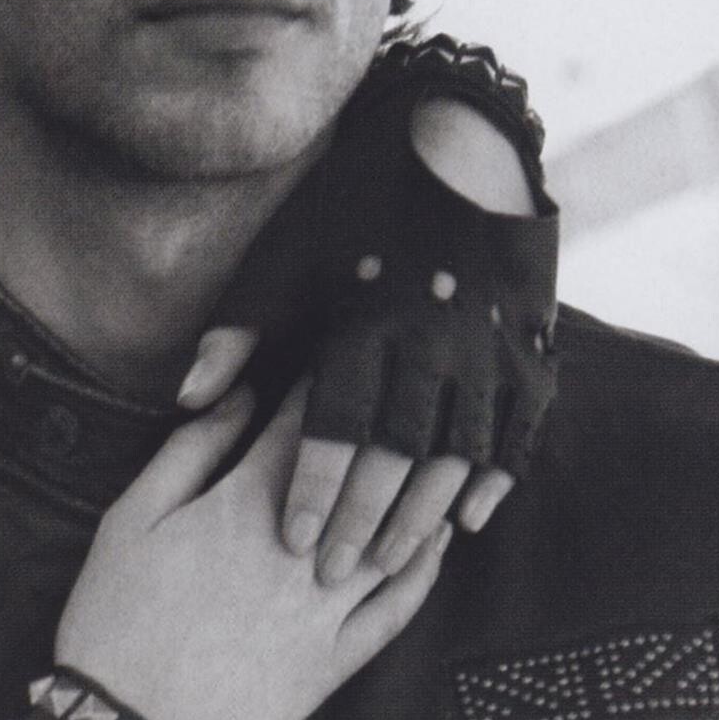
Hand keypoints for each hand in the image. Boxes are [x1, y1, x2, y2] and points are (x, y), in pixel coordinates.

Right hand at [54, 381, 454, 719]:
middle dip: (390, 424)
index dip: (337, 376)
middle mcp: (303, 548)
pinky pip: (397, 610)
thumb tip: (241, 395)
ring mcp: (326, 609)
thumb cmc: (113, 623)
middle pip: (367, 470)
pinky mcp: (335, 662)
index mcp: (248, 503)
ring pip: (396, 534)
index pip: (312, 418)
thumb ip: (190, 453)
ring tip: (435, 460)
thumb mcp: (130, 521)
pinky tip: (434, 545)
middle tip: (410, 391)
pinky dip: (423, 572)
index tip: (353, 349)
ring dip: (420, 492)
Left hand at [203, 37, 559, 576]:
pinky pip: (518, 435)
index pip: (337, 426)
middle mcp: (434, 341)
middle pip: (398, 454)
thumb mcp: (285, 256)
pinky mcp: (531, 353)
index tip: (290, 539)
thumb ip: (237, 331)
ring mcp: (490, 351)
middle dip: (363, 520)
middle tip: (329, 572)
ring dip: (422, 515)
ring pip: (459, 455)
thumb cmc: (352, 211)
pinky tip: (463, 526)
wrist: (460, 147)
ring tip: (384, 563)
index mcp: (367, 322)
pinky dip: (493, 482)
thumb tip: (187, 399)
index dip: (315, 488)